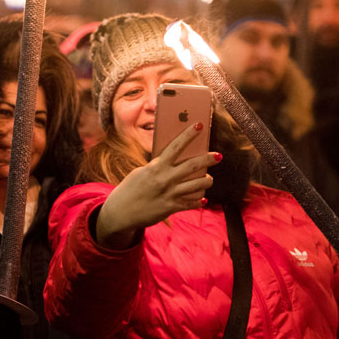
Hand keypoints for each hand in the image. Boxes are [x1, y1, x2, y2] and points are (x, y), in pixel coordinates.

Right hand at [96, 123, 219, 248]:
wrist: (120, 212)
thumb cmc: (130, 189)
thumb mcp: (141, 172)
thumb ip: (157, 167)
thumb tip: (173, 161)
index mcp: (156, 167)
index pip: (176, 146)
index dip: (189, 135)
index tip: (200, 125)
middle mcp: (165, 179)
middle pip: (193, 165)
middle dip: (208, 159)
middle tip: (218, 156)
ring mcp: (170, 194)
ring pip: (197, 185)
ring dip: (207, 181)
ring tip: (209, 179)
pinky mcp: (171, 208)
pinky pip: (192, 203)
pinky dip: (199, 201)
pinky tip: (202, 199)